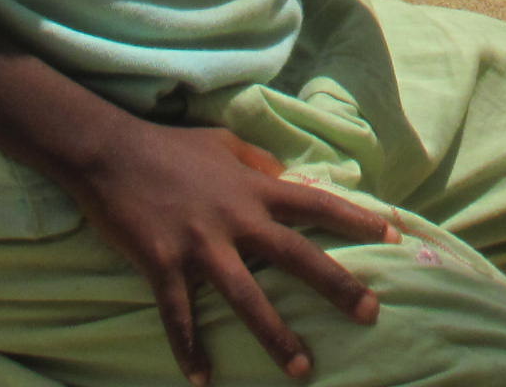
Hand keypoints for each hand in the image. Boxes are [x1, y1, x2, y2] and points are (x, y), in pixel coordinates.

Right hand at [65, 116, 401, 383]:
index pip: (316, 203)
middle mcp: (236, 218)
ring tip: (301, 368)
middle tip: (371, 314)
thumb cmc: (170, 146)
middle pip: (296, 256)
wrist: (110, 152)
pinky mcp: (163, 264)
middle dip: (336, 286)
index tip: (395, 235)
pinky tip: (202, 381)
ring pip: (246, 297)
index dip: (357, 218)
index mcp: (254, 188)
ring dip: (275, 335)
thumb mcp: (224, 143)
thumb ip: (259, 163)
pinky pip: (180, 316)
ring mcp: (200, 244)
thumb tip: (289, 176)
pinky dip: (190, 350)